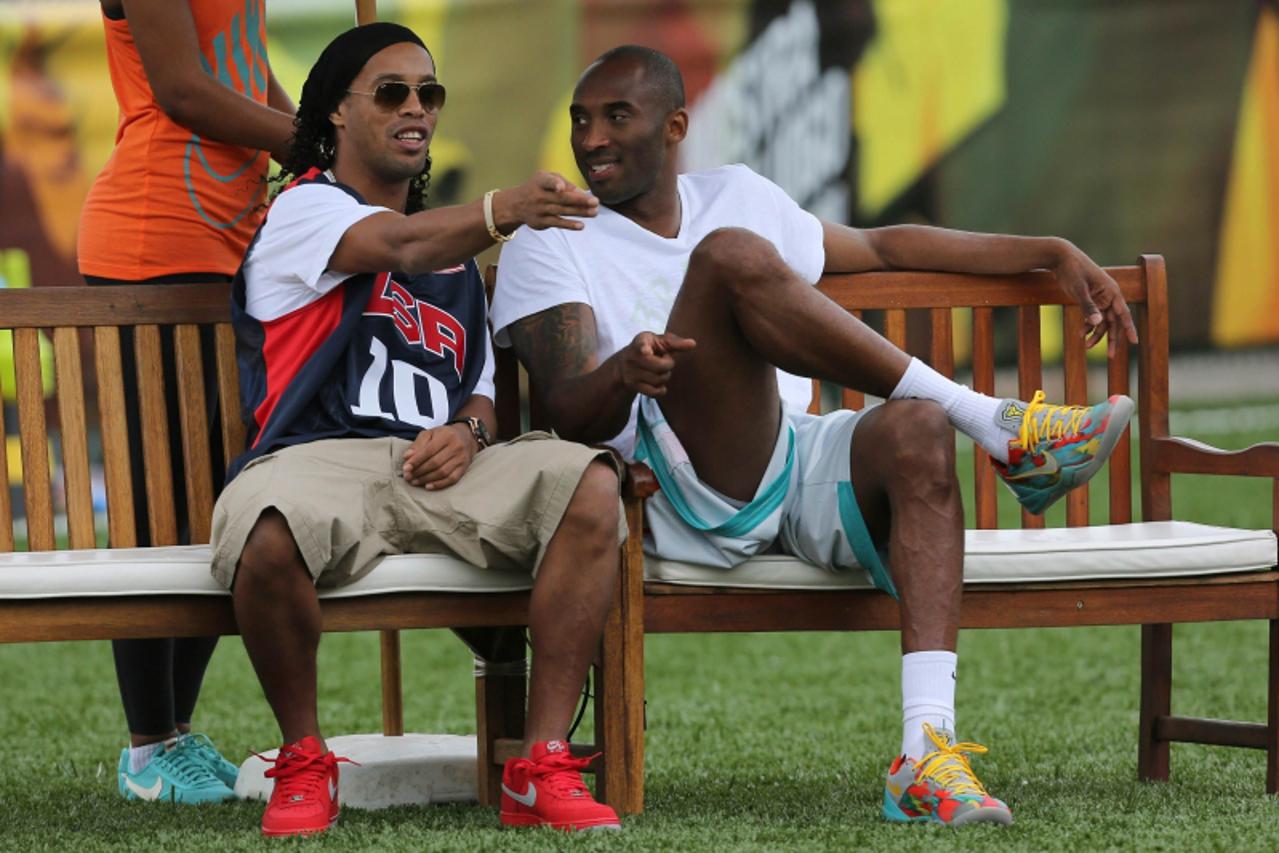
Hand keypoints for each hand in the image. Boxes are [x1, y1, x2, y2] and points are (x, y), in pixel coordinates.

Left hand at [401, 424, 476, 489]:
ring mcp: (461, 458)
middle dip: (419, 471)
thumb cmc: (444, 435)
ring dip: (426, 479)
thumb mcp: (430, 434)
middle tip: (408, 477)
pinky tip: (428, 486)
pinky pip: (452, 479)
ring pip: (442, 472)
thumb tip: (407, 457)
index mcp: (446, 436)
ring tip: (414, 482)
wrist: (466, 437)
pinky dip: (439, 484)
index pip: (429, 451)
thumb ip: (417, 444)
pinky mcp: (464, 468)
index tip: (405, 468)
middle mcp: (456, 447)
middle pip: (435, 463)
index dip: (416, 461)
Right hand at [497, 172, 598, 232]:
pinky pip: (557, 223)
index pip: (547, 181)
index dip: (554, 183)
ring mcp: (540, 210)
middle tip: (595, 201)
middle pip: (562, 198)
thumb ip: (563, 182)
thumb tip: (582, 193)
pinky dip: (569, 225)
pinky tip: (581, 225)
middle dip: (579, 200)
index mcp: (541, 181)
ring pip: (562, 211)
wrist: (516, 204)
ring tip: (594, 212)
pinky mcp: (541, 222)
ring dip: (579, 212)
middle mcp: (539, 196)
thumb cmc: (538, 188)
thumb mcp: (545, 178)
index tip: (560, 187)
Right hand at [617, 331, 696, 396]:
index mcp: (641, 341)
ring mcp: (631, 372)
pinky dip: (661, 389)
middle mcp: (632, 356)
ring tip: (659, 369)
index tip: (645, 350)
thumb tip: (693, 344)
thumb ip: (676, 342)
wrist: (625, 363)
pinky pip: (653, 392)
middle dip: (668, 364)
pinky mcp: (633, 385)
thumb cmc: (650, 348)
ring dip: (665, 376)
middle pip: (659, 366)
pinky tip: (659, 383)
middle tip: (664, 359)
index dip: (644, 348)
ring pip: (657, 379)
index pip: (641, 344)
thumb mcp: (660, 341)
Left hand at [1051, 241, 1138, 356]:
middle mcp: (1109, 296)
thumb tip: (1097, 323)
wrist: (1061, 257)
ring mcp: (1100, 298)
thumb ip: (1088, 306)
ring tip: (1087, 347)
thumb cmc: (1072, 270)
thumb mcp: (1078, 289)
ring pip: (1103, 321)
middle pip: (1114, 321)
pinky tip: (1081, 335)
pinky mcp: (1091, 299)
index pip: (1123, 313)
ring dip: (1097, 334)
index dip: (1129, 328)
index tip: (1135, 342)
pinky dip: (1088, 326)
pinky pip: (1093, 316)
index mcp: (1111, 291)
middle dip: (1112, 339)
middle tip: (1111, 356)